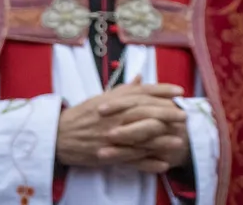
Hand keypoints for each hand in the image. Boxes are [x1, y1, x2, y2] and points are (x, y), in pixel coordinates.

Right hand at [55, 79, 184, 170]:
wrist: (58, 136)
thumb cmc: (82, 115)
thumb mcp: (102, 98)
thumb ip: (124, 89)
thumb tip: (141, 78)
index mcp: (115, 101)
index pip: (143, 92)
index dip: (163, 91)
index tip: (180, 92)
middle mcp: (116, 117)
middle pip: (146, 113)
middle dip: (168, 114)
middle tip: (184, 116)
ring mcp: (113, 137)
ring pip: (142, 139)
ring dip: (162, 141)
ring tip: (179, 141)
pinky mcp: (109, 155)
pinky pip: (131, 160)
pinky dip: (148, 163)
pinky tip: (163, 164)